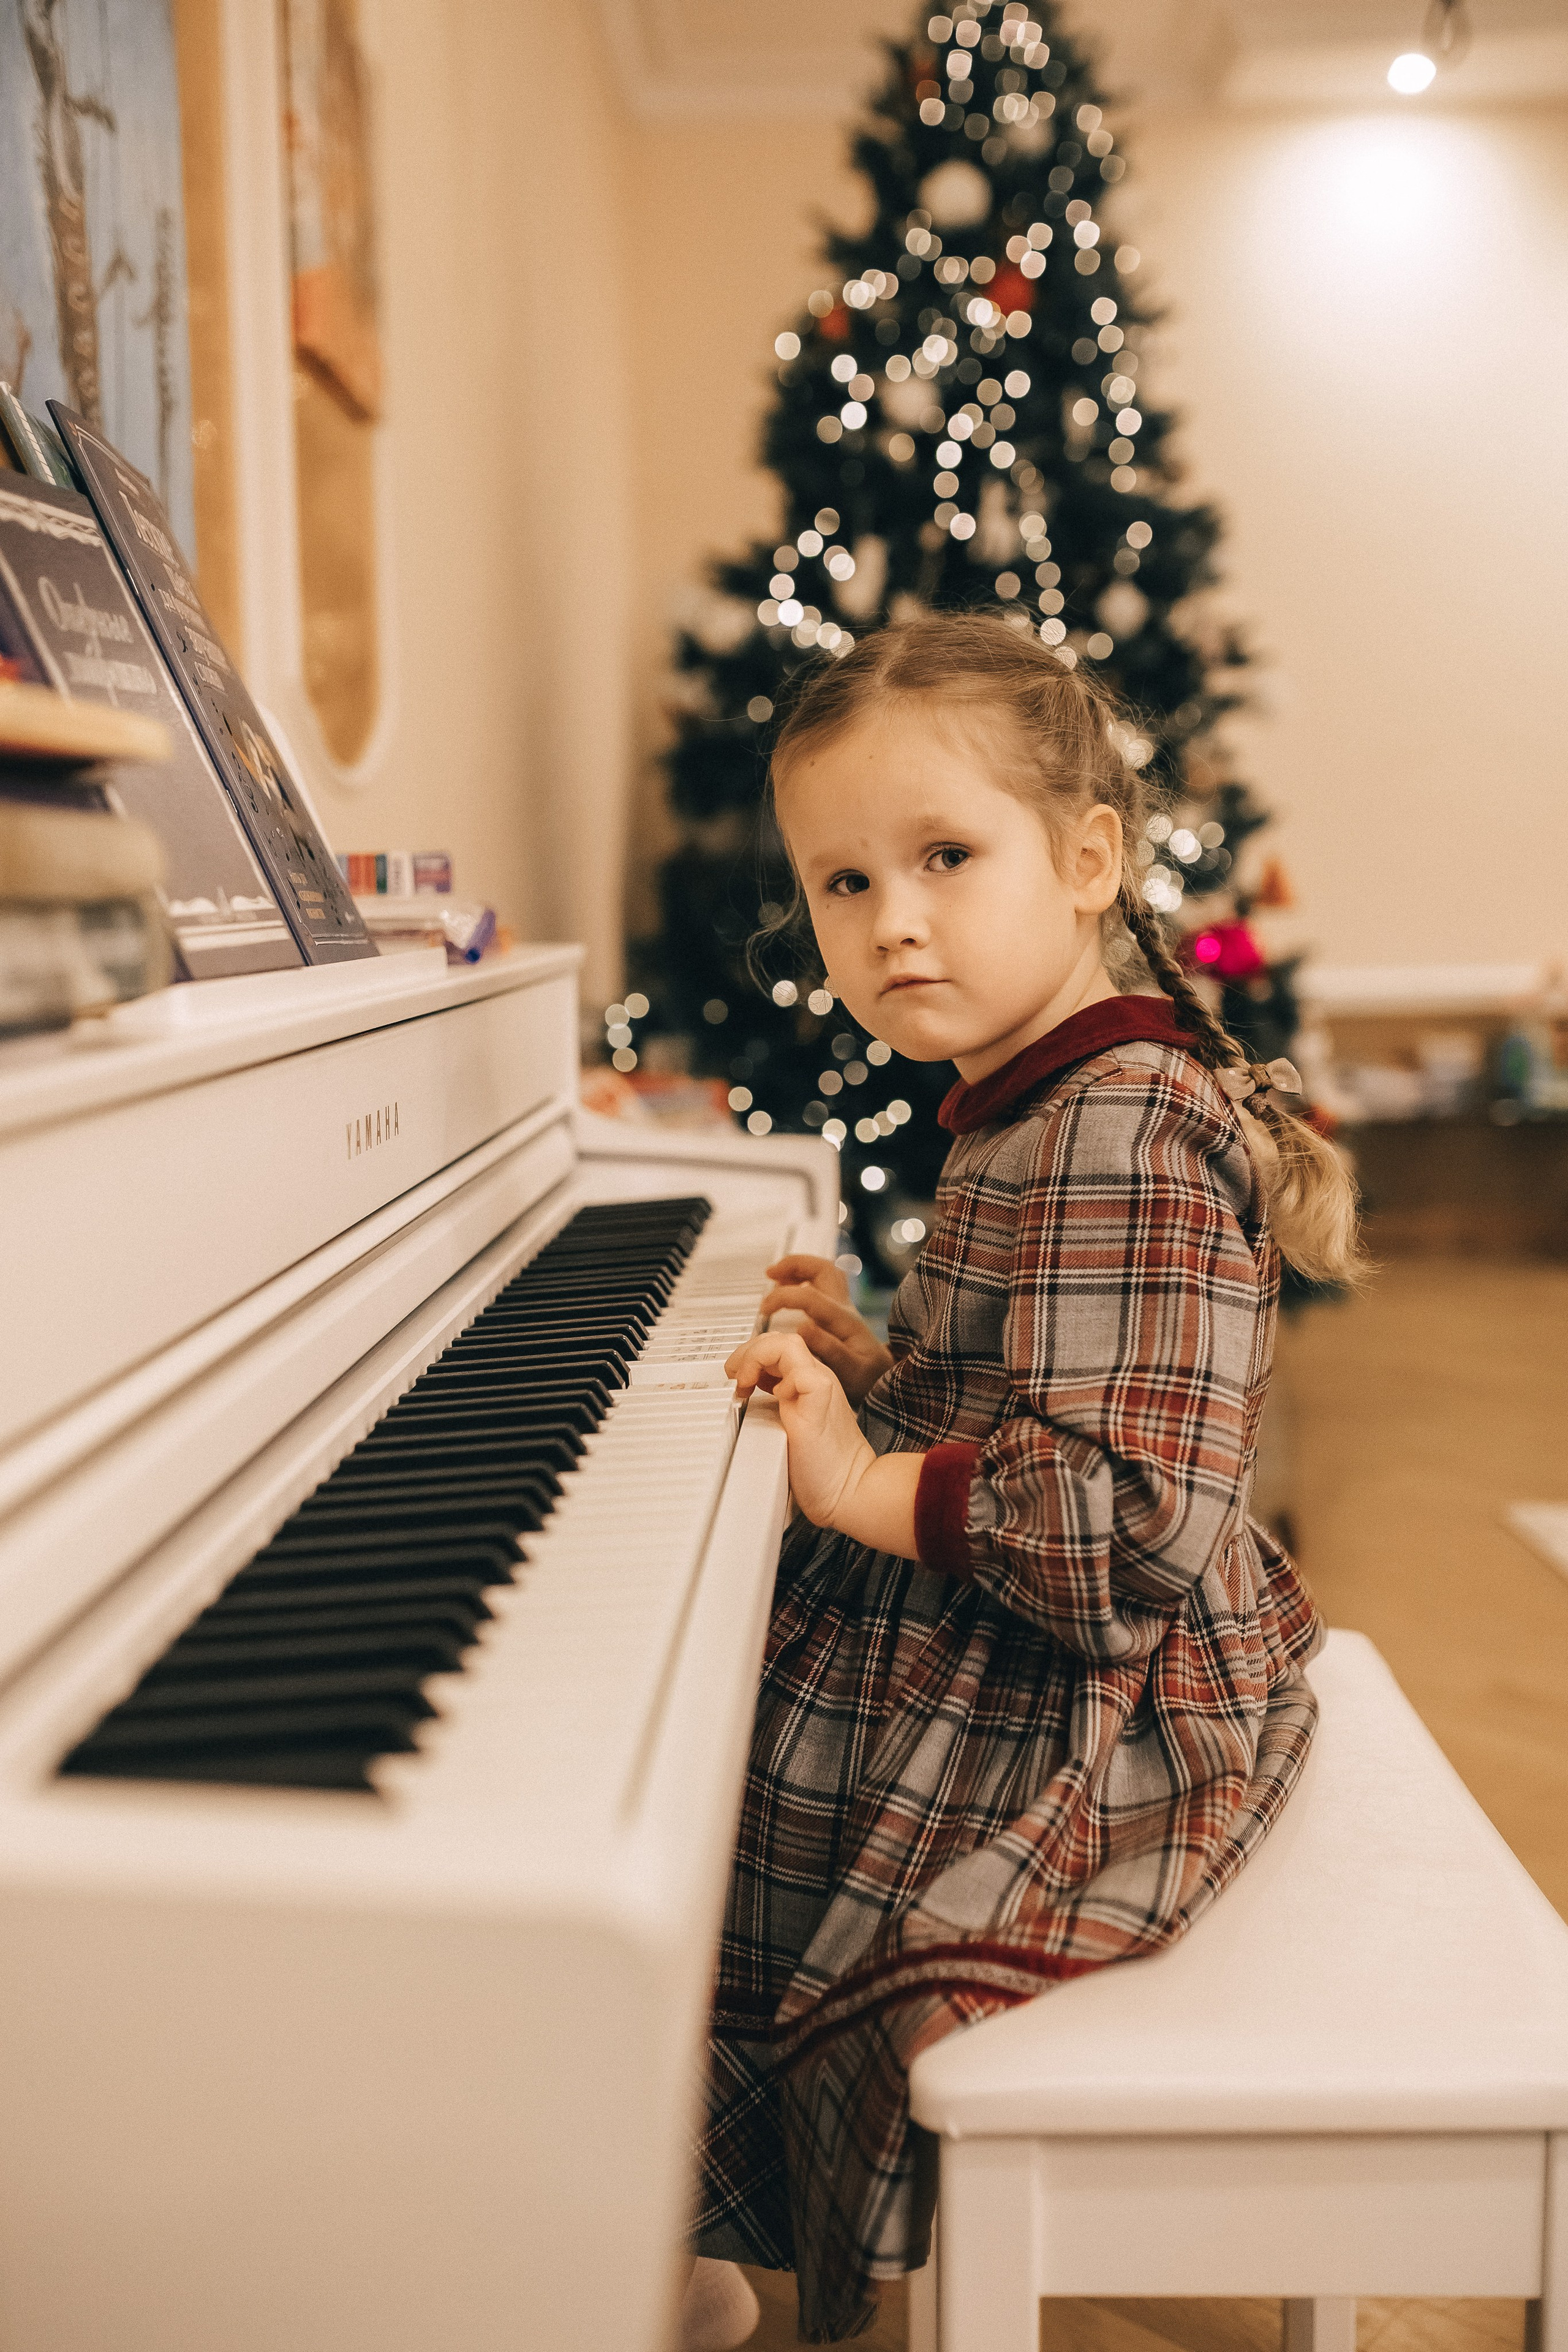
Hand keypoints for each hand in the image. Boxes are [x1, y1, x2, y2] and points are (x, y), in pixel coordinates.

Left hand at [726, 1330, 875, 1528]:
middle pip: (779, 1339)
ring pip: (787, 1344)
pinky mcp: (821, 1403)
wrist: (851, 1490)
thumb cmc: (822, 1468)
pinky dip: (779, 1380)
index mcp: (810, 1382)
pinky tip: (772, 1400)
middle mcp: (817, 1378)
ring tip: (744, 1381)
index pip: (779, 1347)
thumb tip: (746, 1396)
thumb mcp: (791, 1426)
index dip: (752, 1355)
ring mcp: (821, 1388)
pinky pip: (800, 1374)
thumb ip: (777, 1406)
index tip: (737, 1378)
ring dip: (756, 1357)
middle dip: (747, 1351)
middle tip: (733, 1374)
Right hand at [759, 1255, 893, 1405]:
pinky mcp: (838, 1312)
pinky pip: (821, 1284)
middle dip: (794, 1265)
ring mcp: (842, 1306)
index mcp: (843, 1320)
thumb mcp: (851, 1371)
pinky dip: (802, 1279)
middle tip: (770, 1273)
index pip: (810, 1296)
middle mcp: (844, 1308)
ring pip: (823, 1272)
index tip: (764, 1309)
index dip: (783, 1297)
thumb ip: (829, 1350)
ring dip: (798, 1268)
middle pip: (823, 1269)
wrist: (883, 1377)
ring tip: (775, 1276)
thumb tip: (802, 1327)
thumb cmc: (867, 1377)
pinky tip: (787, 1289)